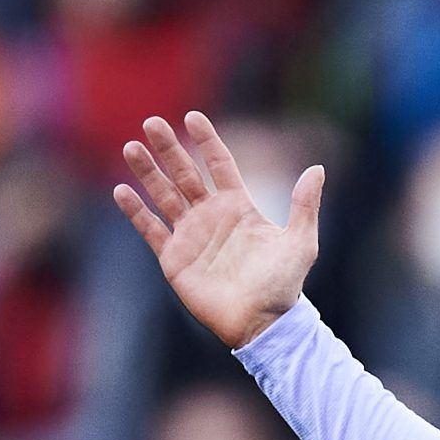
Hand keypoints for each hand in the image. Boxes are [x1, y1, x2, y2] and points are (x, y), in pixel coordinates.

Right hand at [113, 112, 323, 348]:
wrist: (262, 323)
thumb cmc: (284, 285)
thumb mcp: (300, 243)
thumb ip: (305, 206)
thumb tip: (318, 169)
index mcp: (239, 206)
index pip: (219, 164)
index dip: (207, 141)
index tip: (193, 117)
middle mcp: (212, 215)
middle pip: (186, 173)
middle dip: (169, 148)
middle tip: (152, 122)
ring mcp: (190, 235)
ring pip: (164, 195)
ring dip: (148, 172)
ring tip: (132, 147)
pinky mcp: (174, 258)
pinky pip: (151, 230)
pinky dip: (136, 212)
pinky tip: (122, 191)